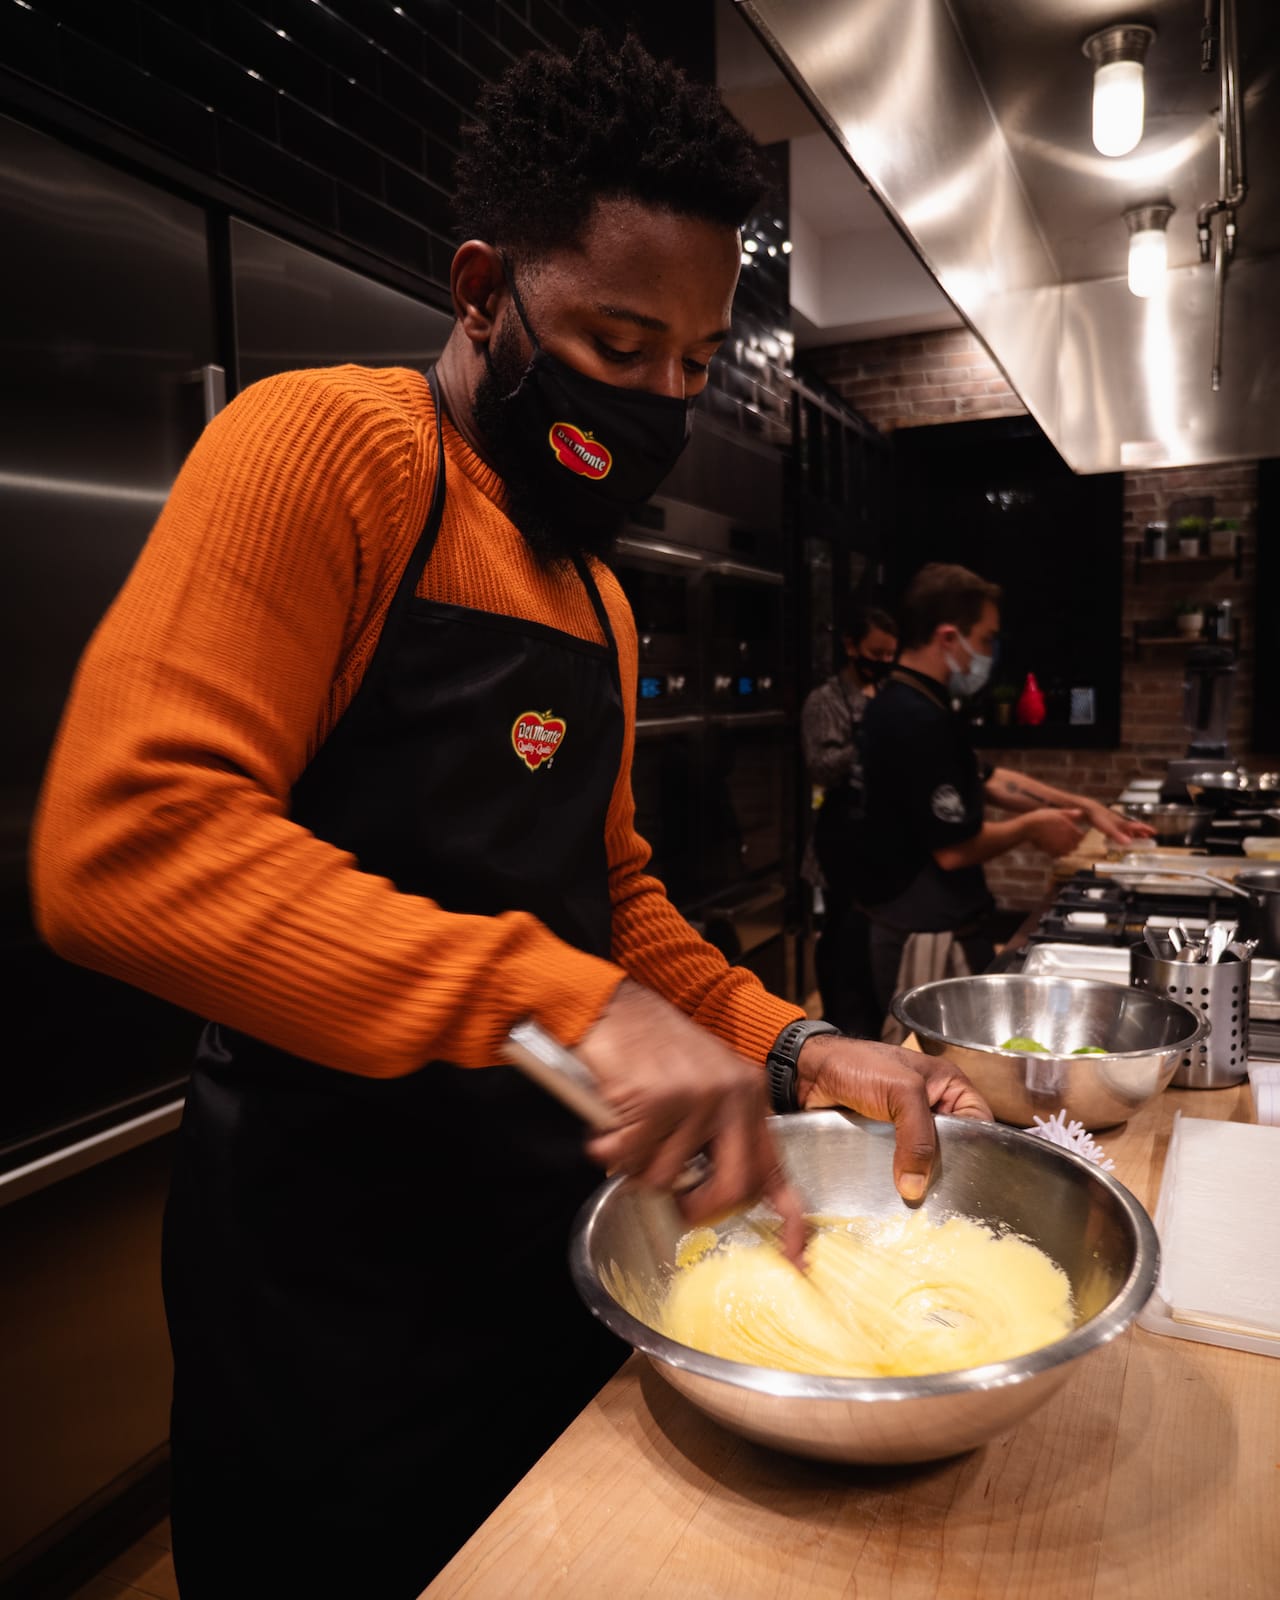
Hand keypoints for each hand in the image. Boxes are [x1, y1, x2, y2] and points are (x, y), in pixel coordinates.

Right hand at [575, 979, 807, 1261]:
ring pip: (668, 1178)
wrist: (612, 1005)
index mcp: (750, 1095)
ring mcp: (697, 1098)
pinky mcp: (658, 1101)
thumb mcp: (705, 1082)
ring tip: (629, 1133)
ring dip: (638, 1166)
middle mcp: (733, 1096)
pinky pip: (630, 1156)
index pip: (776, 1169)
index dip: (788, 1220)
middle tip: (674, 1203)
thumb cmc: (652, 1047)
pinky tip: (608, 1123)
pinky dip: (609, 1148)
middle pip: (731, 1190)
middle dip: (696, 1209)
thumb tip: (717, 1194)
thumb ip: (719, 1132)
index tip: (792, 1258)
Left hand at [794, 1035, 991, 1201]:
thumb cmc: (858, 1066)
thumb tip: (916, 1188)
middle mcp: (933, 1107)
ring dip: (922, 1180)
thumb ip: (917, 1136)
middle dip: (949, 1171)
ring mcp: (906, 1127)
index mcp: (948, 1086)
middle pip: (954, 1148)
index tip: (975, 1179)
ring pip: (926, 1162)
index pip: (980, 1123)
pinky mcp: (884, 1144)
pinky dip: (899, 1180)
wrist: (807, 1072)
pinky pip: (901, 1167)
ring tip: (922, 1206)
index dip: (980, 1149)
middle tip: (945, 1198)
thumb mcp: (901, 1091)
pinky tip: (900, 1199)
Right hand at [1024, 807, 1085, 856]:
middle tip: (1062, 837)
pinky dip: (1056, 853)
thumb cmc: (1042, 817)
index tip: (1071, 832)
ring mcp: (1061, 848)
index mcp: (1072, 830)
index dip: (1077, 835)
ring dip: (1064, 849)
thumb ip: (1070, 814)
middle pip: (1076, 845)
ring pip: (1068, 852)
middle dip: (1071, 842)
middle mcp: (1068, 840)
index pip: (1081, 837)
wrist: (1028, 827)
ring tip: (1056, 842)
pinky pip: (1058, 856)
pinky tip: (1050, 846)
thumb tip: (1081, 812)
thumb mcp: (1057, 812)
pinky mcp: (1052, 853)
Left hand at [1088, 801, 1156, 844]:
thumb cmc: (1098, 816)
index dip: (1147, 829)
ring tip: (1139, 839)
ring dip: (1133, 834)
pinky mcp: (1108, 824)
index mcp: (1123, 823)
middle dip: (1142, 832)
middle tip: (1149, 837)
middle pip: (1134, 828)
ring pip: (1127, 830)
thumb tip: (1129, 843)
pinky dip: (1123, 835)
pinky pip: (1119, 831)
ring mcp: (1114, 823)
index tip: (1155, 832)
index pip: (1138, 826)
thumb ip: (1118, 836)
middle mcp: (1120, 822)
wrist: (1088, 810)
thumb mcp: (1109, 828)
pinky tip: (1122, 838)